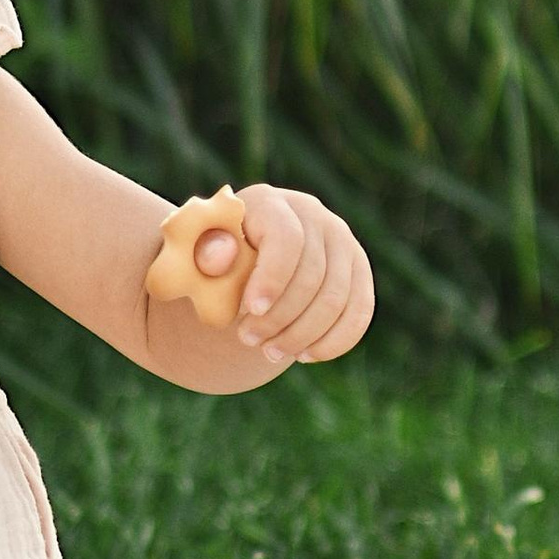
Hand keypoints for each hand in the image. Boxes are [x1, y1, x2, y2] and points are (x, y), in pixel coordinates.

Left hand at [200, 184, 373, 369]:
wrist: (244, 263)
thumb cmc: (216, 259)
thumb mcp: (199, 253)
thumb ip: (207, 253)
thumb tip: (220, 257)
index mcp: (272, 203)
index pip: (286, 238)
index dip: (272, 278)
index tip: (251, 311)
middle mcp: (315, 216)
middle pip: (313, 273)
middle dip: (281, 316)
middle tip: (248, 340)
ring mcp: (342, 243)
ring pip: (337, 297)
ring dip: (304, 333)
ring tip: (270, 352)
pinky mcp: (358, 271)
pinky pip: (359, 311)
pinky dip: (335, 340)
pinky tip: (305, 355)